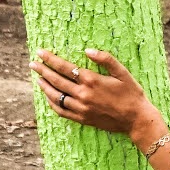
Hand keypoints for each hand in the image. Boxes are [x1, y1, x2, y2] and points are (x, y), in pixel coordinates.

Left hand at [32, 48, 161, 145]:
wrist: (136, 119)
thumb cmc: (132, 93)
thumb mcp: (122, 72)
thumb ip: (105, 59)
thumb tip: (87, 50)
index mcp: (92, 80)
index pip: (64, 67)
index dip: (50, 59)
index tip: (40, 52)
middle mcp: (83, 94)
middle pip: (56, 80)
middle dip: (42, 70)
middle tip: (32, 63)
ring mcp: (81, 108)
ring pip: (56, 96)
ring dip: (45, 86)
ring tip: (38, 78)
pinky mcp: (82, 119)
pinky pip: (61, 111)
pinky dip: (52, 103)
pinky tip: (48, 97)